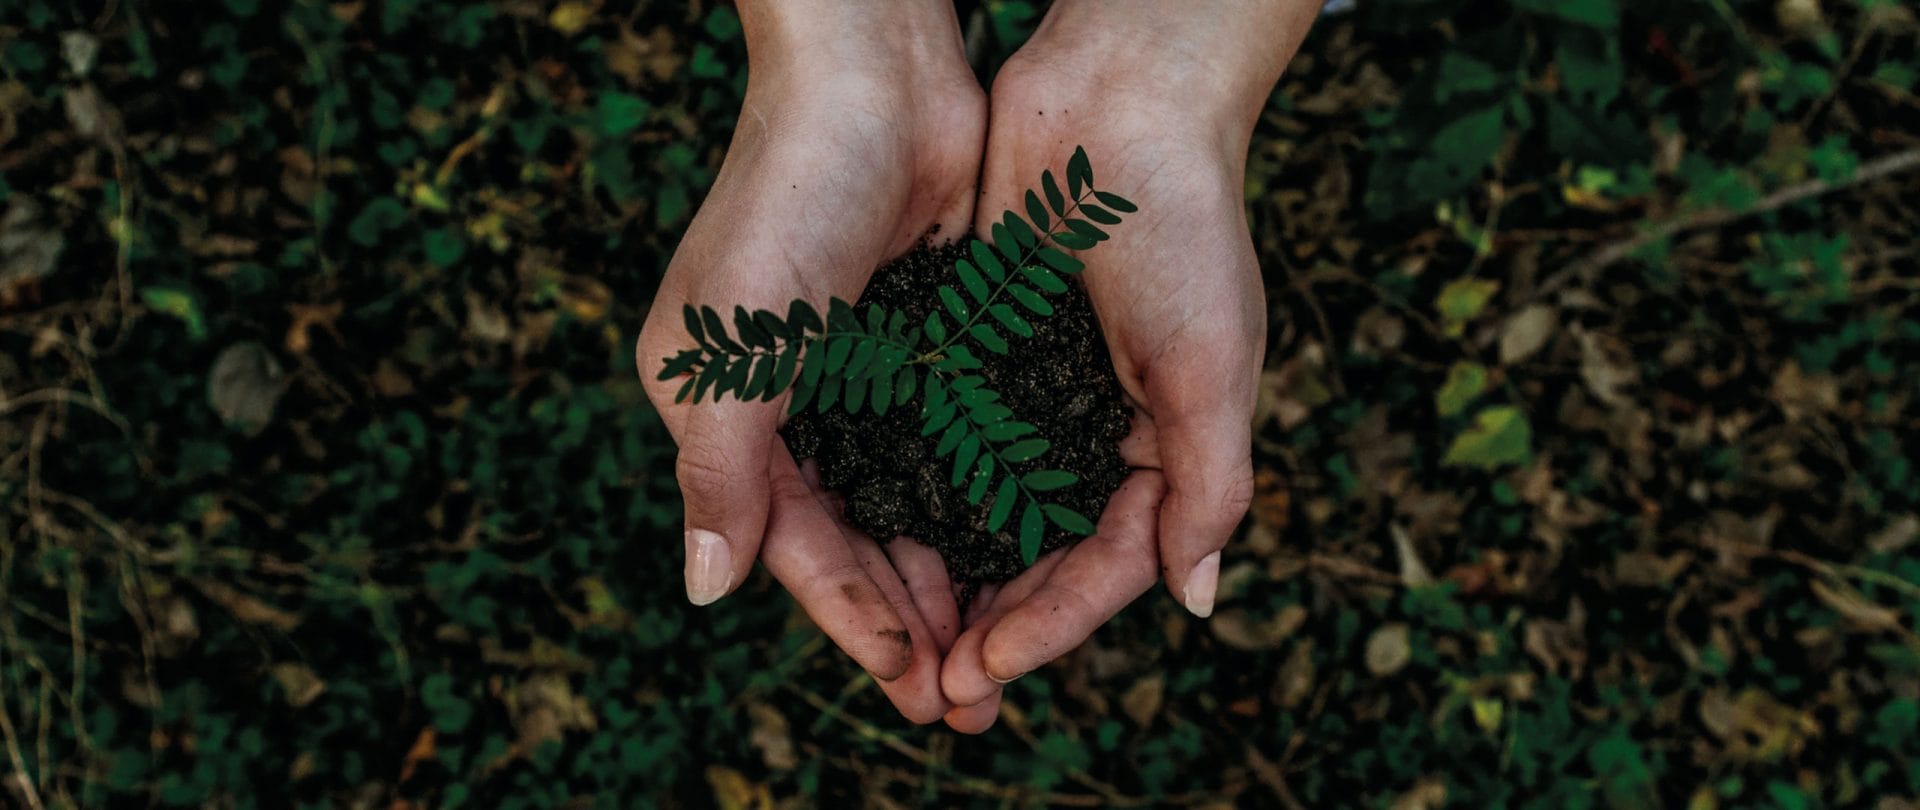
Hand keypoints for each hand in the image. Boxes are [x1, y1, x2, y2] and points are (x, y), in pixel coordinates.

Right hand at [635, 0, 982, 722]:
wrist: (875, 74)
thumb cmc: (787, 198)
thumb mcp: (733, 347)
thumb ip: (719, 472)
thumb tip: (704, 591)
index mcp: (723, 409)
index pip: (789, 541)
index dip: (848, 616)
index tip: (910, 679)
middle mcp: (787, 401)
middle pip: (852, 537)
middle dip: (906, 619)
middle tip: (965, 698)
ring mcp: (859, 372)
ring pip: (907, 503)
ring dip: (948, 575)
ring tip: (999, 648)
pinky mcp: (923, 341)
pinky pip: (951, 445)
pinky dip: (978, 502)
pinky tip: (1020, 552)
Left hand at [936, 1, 1321, 730]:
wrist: (1118, 100)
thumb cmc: (1183, 227)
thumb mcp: (1213, 364)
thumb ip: (1209, 484)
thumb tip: (1197, 602)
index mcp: (1165, 445)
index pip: (1108, 564)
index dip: (1053, 624)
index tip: (988, 666)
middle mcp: (1097, 431)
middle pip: (1041, 555)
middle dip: (994, 623)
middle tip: (936, 687)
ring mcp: (1035, 393)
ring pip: (984, 511)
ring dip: (947, 576)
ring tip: (899, 637)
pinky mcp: (979, 350)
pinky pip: (944, 440)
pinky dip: (915, 491)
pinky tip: (871, 534)